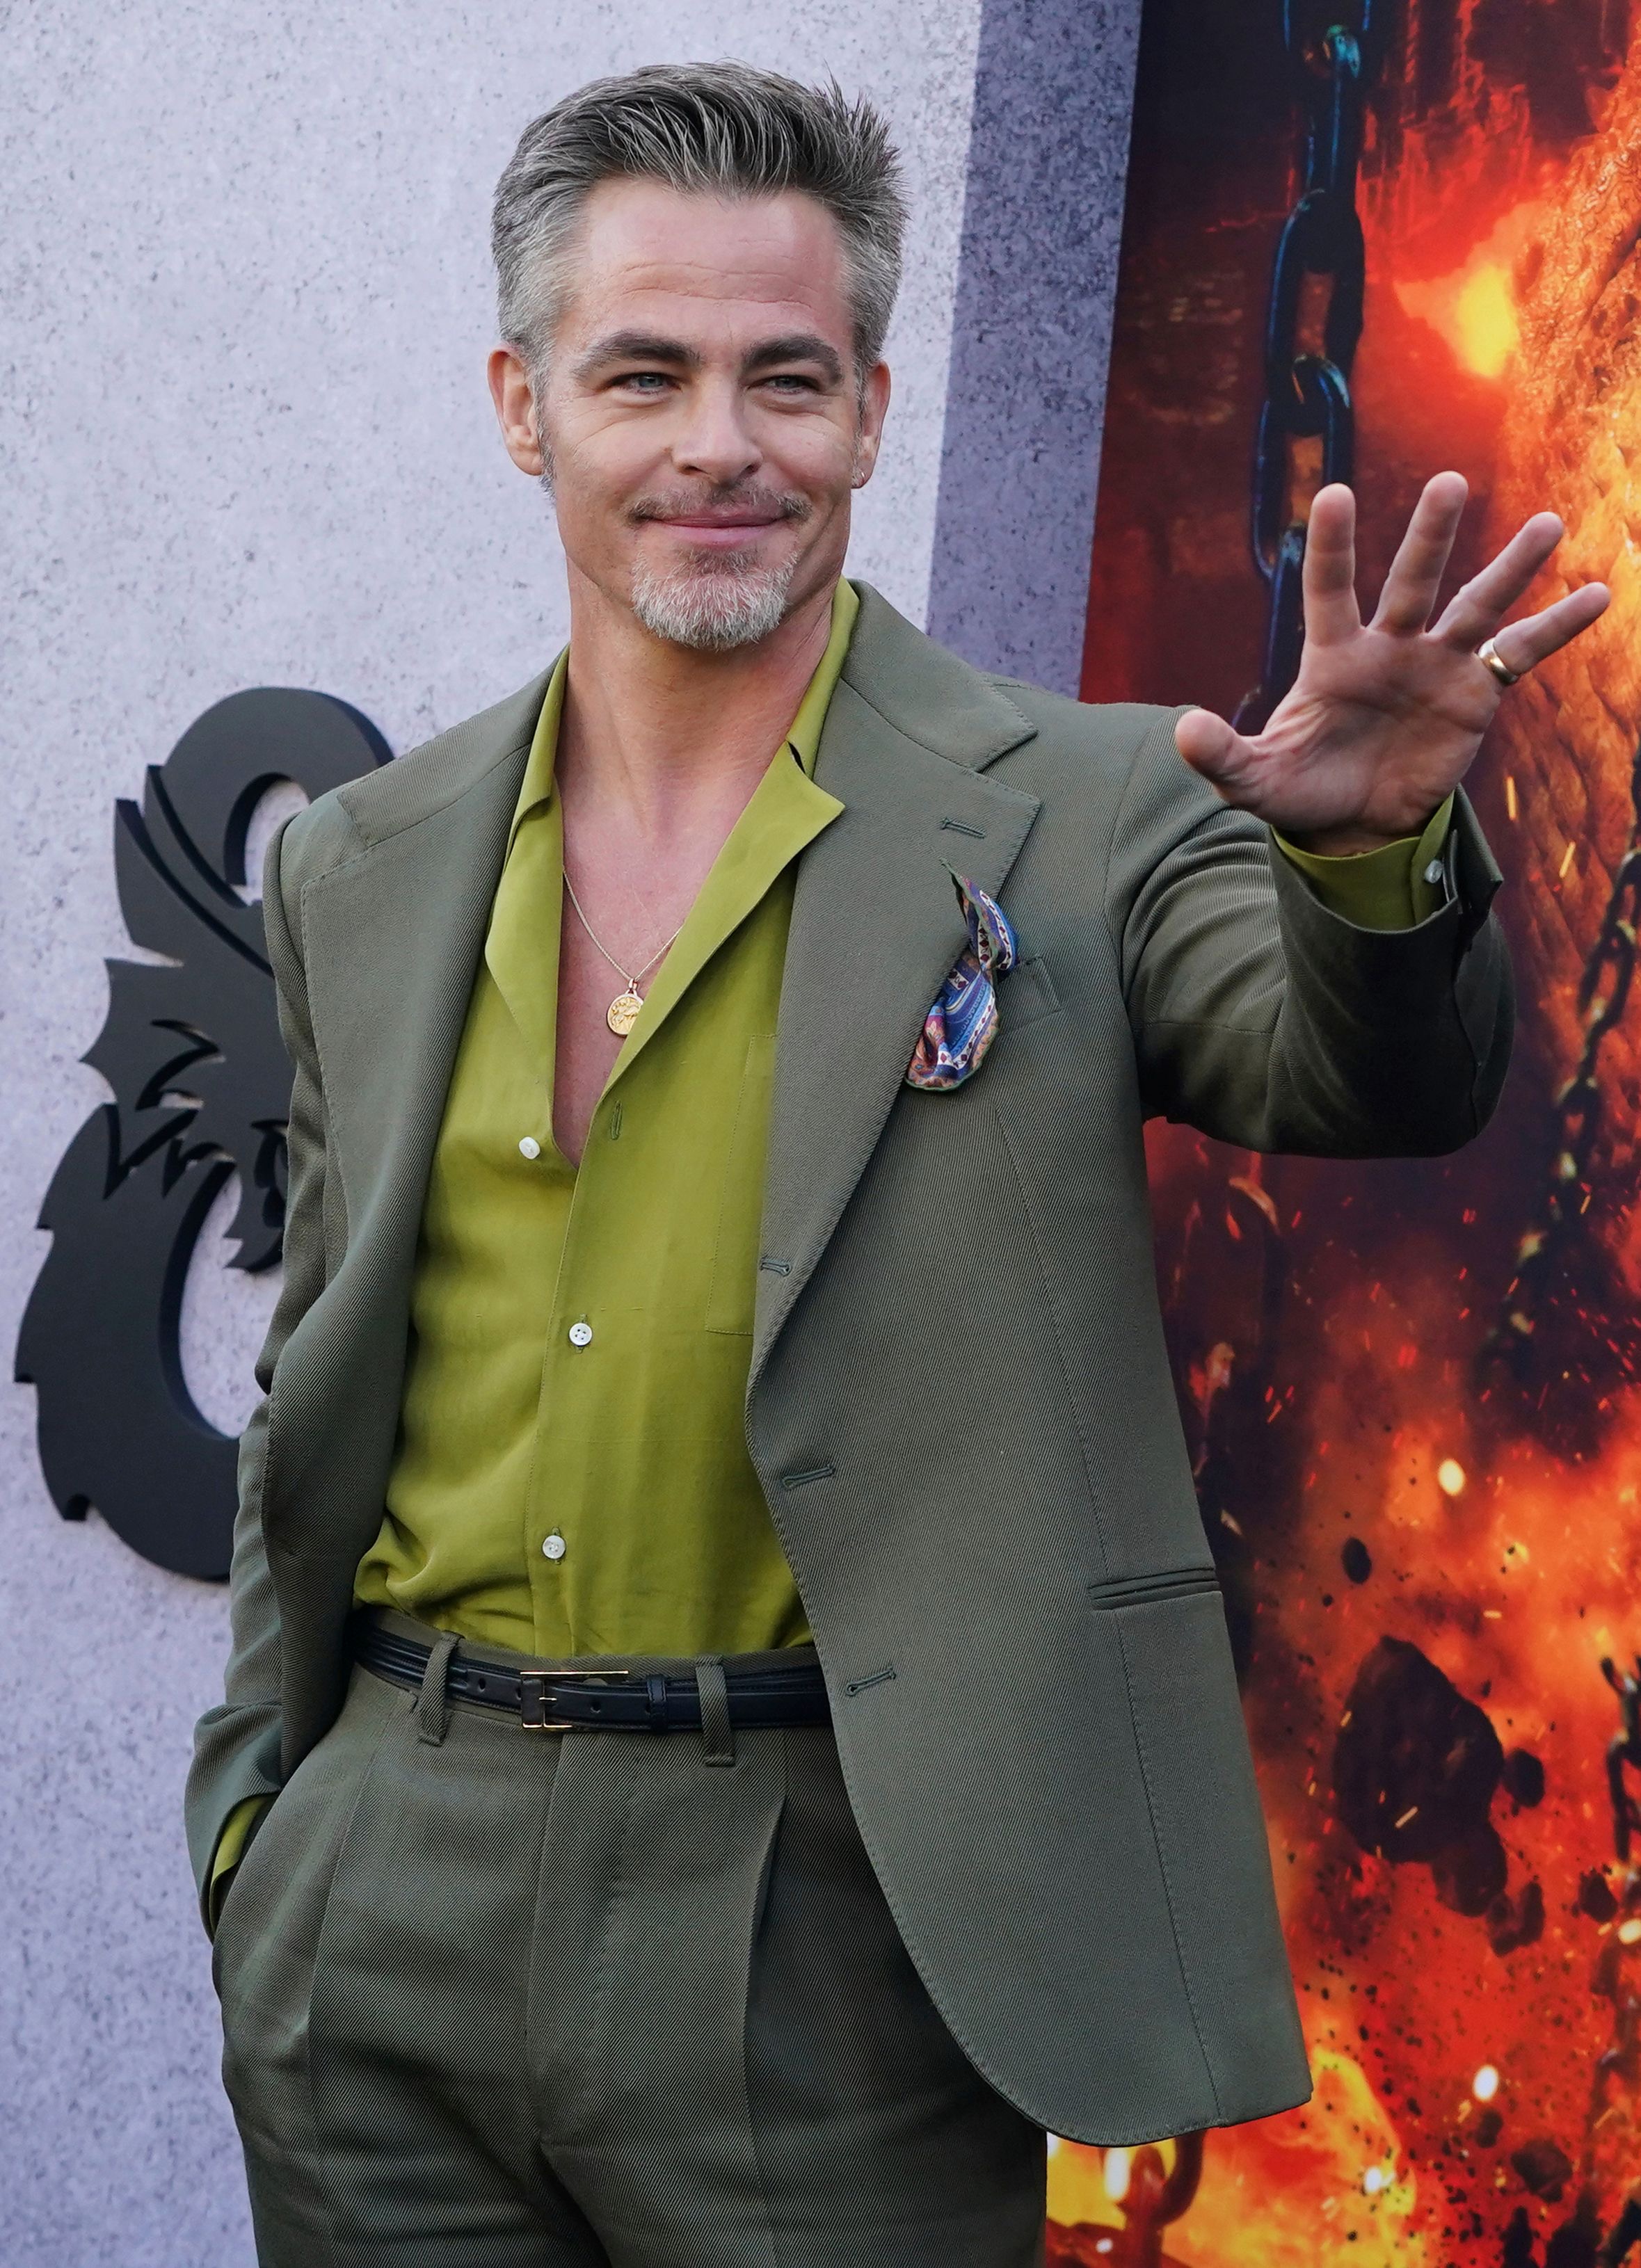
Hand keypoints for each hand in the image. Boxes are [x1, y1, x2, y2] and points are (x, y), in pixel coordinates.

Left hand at [1172, 473, 1610, 853]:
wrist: (1354, 823)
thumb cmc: (1300, 790)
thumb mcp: (1253, 780)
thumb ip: (1221, 755)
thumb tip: (1184, 729)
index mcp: (1332, 656)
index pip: (1328, 589)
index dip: (1330, 547)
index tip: (1332, 494)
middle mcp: (1389, 644)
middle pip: (1411, 580)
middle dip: (1429, 536)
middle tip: (1448, 484)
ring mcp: (1436, 663)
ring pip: (1476, 604)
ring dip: (1511, 566)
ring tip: (1547, 524)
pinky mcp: (1475, 692)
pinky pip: (1521, 654)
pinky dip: (1559, 626)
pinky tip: (1597, 594)